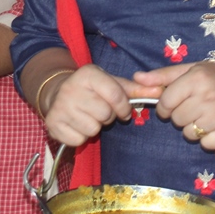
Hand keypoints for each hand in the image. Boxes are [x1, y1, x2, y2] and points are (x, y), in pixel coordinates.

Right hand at [42, 64, 161, 146]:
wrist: (56, 92)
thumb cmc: (91, 89)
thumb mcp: (111, 83)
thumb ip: (136, 89)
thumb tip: (161, 90)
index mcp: (88, 74)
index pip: (116, 96)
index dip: (123, 107)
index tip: (122, 110)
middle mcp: (71, 87)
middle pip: (105, 114)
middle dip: (107, 116)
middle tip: (99, 111)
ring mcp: (60, 106)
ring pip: (92, 128)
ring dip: (95, 126)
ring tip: (88, 116)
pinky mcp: (53, 123)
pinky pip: (79, 140)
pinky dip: (81, 136)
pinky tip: (77, 124)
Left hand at [134, 62, 214, 150]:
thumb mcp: (190, 69)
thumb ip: (163, 75)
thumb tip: (136, 78)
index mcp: (197, 79)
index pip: (165, 102)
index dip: (165, 105)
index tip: (174, 102)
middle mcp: (208, 97)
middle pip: (176, 120)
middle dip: (180, 115)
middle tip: (194, 105)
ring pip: (189, 134)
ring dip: (193, 127)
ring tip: (205, 114)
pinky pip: (205, 145)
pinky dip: (207, 138)